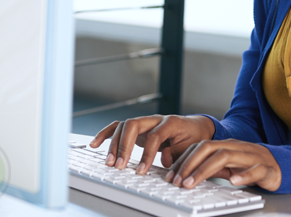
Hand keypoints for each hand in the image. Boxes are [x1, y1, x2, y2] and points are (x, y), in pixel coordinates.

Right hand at [89, 115, 214, 174]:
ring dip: (114, 144)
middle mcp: (155, 119)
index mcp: (170, 122)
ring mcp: (145, 122)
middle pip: (133, 125)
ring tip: (110, 162)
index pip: (154, 136)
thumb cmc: (193, 137)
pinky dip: (106, 134)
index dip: (147, 154)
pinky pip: (119, 127)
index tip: (141, 171)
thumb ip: (177, 153)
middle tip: (119, 166)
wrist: (195, 127)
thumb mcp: (190, 147)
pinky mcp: (138, 127)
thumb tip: (163, 158)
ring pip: (123, 126)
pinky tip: (95, 144)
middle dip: (124, 146)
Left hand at [164, 139, 281, 191]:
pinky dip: (243, 175)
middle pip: (210, 148)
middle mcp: (236, 148)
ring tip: (192, 183)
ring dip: (206, 170)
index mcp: (226, 146)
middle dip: (190, 164)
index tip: (171, 175)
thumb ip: (210, 167)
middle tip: (178, 182)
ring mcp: (251, 156)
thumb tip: (187, 174)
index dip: (184, 160)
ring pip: (226, 156)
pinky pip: (254, 170)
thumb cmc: (251, 166)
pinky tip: (233, 182)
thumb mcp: (228, 166)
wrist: (280, 166)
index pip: (201, 147)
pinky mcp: (265, 167)